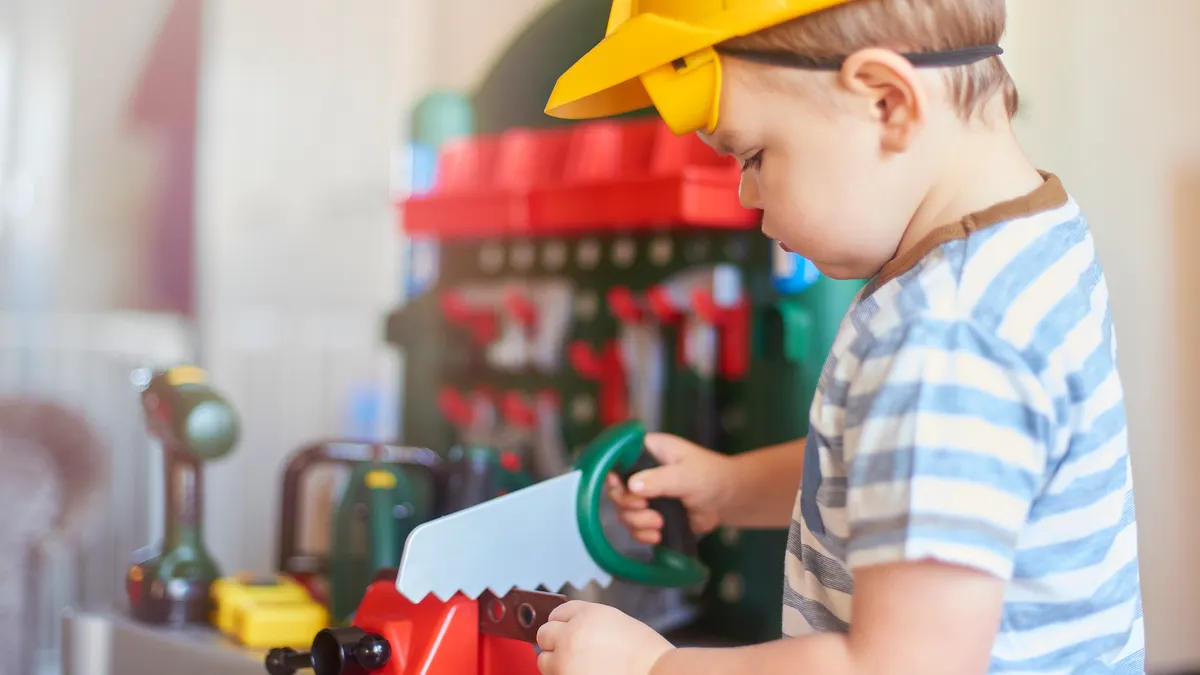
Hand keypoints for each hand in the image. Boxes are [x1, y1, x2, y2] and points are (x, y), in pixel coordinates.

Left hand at [536, 601, 672, 674]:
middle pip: (544, 634)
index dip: (562, 622)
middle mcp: (571, 634)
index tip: (563, 630)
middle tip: (569, 651)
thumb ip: (590, 622)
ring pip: (544, 660)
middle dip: (554, 642)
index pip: (558, 612)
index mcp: (587, 614)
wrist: (656, 674)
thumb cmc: (645, 654)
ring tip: (579, 667)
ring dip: (556, 663)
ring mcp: (565, 660)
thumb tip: (571, 628)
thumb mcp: (617, 622)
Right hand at [606, 433, 731, 544]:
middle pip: (616, 490)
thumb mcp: (687, 475)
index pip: (617, 459)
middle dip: (628, 504)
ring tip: (659, 524)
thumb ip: (660, 479)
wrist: (728, 500)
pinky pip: (635, 527)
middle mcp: (641, 471)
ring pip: (624, 511)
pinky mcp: (651, 514)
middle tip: (645, 508)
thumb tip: (632, 485)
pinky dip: (642, 534)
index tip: (620, 488)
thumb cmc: (711, 477)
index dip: (613, 475)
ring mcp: (646, 494)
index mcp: (647, 452)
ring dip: (637, 522)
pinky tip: (657, 536)